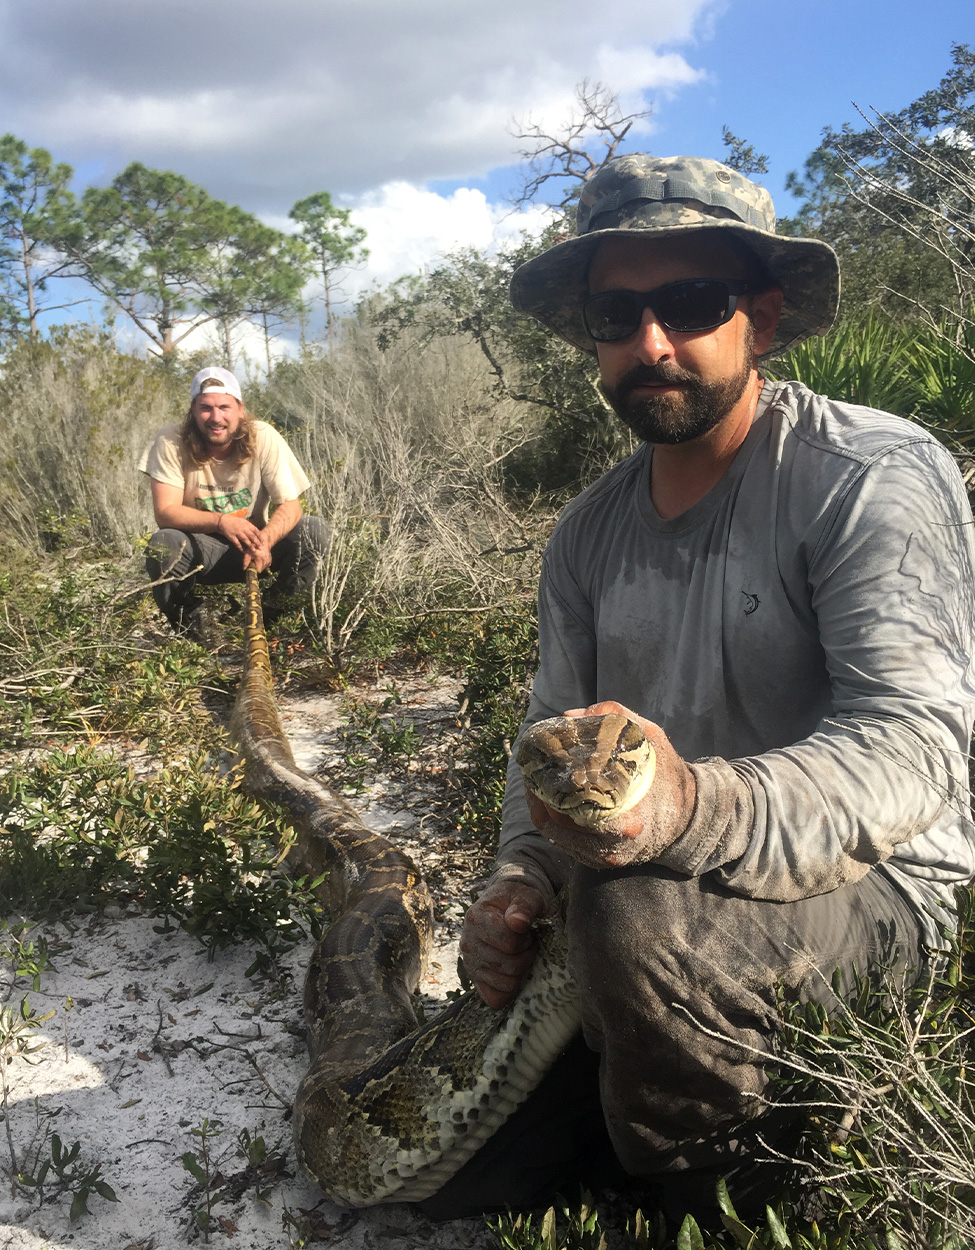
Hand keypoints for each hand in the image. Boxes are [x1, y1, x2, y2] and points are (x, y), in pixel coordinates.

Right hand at [217, 515, 270, 571]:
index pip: (256, 531)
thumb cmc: (235, 521)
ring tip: (254, 550)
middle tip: (260, 547)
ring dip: (250, 546)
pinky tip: (243, 550)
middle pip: (252, 536)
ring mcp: (237, 532)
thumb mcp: (244, 522)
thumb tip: (257, 533)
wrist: (224, 520)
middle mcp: (243, 528)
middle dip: (257, 542)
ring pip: (245, 540)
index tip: (263, 542)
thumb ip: (250, 527)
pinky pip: (237, 543)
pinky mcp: (231, 536)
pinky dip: (240, 547)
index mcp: (247, 524)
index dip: (260, 537)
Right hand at [460, 878, 547, 1009]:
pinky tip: (512, 970)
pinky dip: (509, 990)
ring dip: (521, 970)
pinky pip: (496, 999)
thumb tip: (518, 923)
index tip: (526, 929)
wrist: (506, 905)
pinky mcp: (475, 981)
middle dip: (527, 954)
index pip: (510, 941)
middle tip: (526, 941)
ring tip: (518, 953)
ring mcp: (470, 964)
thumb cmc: (517, 901)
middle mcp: (467, 942)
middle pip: (511, 964)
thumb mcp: (526, 895)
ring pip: (507, 983)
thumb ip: (524, 906)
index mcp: (476, 918)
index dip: (526, 937)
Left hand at [526, 700, 695, 869]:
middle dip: (540, 795)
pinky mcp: (600, 861)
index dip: (547, 788)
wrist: (692, 818)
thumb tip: (570, 716)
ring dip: (542, 807)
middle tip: (532, 769)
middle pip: (557, 822)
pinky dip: (553, 820)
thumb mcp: (651, 739)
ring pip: (557, 834)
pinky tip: (548, 799)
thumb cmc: (670, 777)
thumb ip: (614, 718)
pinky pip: (566, 841)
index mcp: (625, 823)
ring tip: (535, 780)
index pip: (571, 810)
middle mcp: (611, 848)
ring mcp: (603, 858)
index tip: (541, 766)